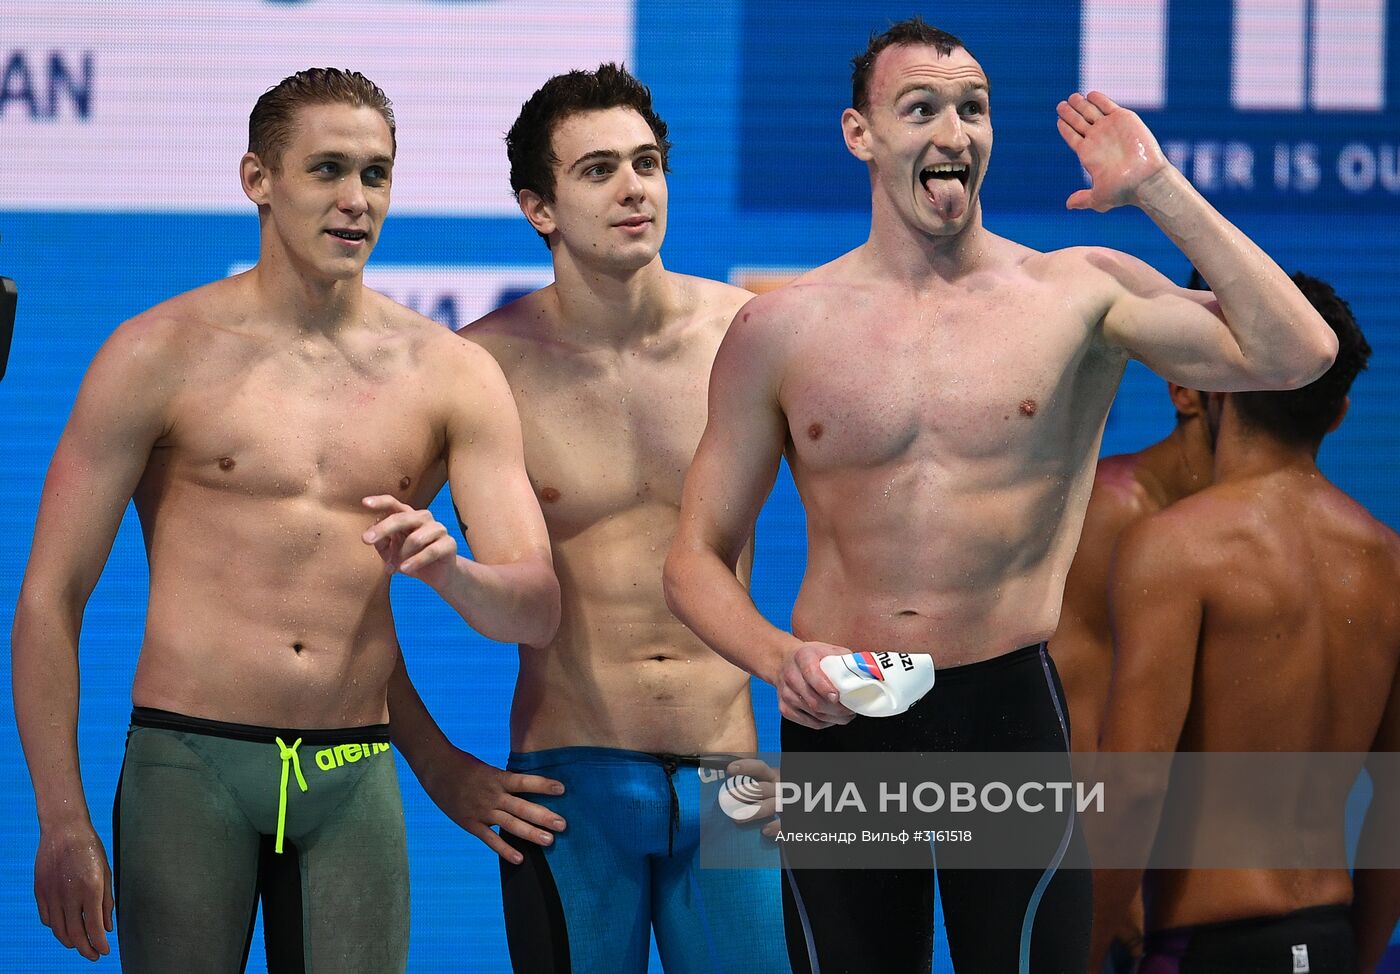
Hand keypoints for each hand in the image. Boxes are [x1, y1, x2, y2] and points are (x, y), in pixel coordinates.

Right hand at [35, 822, 112, 960]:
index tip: (105, 951)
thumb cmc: (90, 849)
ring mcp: (52, 895)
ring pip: (58, 930)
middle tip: (93, 955)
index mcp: (91, 890)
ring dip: (70, 942)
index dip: (100, 944)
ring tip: (80, 944)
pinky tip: (65, 927)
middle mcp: (69, 896)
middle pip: (75, 935)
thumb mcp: (106, 873)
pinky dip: (56, 927)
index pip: (94, 928)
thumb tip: (107, 928)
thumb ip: (107, 902)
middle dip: (86, 949)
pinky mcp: (40, 893)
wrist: (64, 830)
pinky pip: (47, 918)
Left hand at [362, 496, 457, 588]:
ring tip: (394, 568)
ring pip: (416, 538)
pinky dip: (416, 562)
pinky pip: (431, 551)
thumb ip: (380, 542)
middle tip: (366, 540)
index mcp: (408, 517)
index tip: (364, 503)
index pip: (394, 504)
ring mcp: (438, 529)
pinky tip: (405, 570)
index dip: (380, 502)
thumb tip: (371, 532)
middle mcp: (424, 519)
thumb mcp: (391, 553)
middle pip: (402, 517)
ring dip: (401, 555)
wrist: (439, 575)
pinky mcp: (449, 543)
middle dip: (383, 528)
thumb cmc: (412, 559)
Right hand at [418, 749, 565, 863]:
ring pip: (510, 824)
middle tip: (563, 825)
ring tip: (549, 841)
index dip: (543, 785)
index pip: (525, 781)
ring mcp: (482, 811)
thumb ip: (505, 782)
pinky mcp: (471, 823)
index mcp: (498, 778)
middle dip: (543, 816)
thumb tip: (527, 789)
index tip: (562, 789)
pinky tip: (520, 858)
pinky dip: (505, 849)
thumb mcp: (489, 769)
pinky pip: (490, 839)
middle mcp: (493, 795)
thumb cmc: (465, 766)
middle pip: (522, 807)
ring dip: (530, 834)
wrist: (437, 769)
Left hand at [725, 757, 784, 839]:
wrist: (788, 805)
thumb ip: (749, 783)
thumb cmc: (770, 796)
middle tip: (725, 799)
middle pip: (761, 788)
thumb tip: (725, 783)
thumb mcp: (763, 785)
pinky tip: (764, 830)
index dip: (746, 767)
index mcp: (771, 777)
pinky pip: (783, 822)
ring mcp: (783, 803)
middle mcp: (778, 788)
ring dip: (752, 811)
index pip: (760, 768)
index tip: (730, 770)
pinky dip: (775, 826)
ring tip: (736, 818)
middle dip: (742, 793)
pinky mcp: (788, 817)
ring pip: (770, 805)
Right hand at [777, 642, 855, 729]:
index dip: (825, 688)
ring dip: (834, 718)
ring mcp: (786, 694)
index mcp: (802, 657)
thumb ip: (846, 658)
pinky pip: (809, 722)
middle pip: (814, 700)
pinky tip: (834, 717)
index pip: (811, 674)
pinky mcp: (785, 708)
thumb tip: (867, 671)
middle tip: (852, 709)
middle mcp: (791, 675)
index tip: (838, 696)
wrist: (784, 661)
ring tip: (847, 714)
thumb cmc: (812, 656)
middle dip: (837, 709)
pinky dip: (825, 723)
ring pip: (813, 713)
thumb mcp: (828, 649)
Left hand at [1056, 91, 1170, 211]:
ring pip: (1091, 111)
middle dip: (1069, 113)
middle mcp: (1097, 139)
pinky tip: (1089, 95)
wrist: (1145, 179)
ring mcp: (1109, 128)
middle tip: (1061, 105)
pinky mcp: (1123, 119)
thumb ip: (1083, 199)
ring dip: (1080, 104)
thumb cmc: (1124, 190)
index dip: (1065, 128)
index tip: (1058, 119)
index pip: (1072, 137)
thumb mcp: (1099, 198)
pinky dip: (1098, 99)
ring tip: (1071, 98)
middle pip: (1078, 121)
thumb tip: (1068, 205)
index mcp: (1088, 154)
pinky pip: (1108, 106)